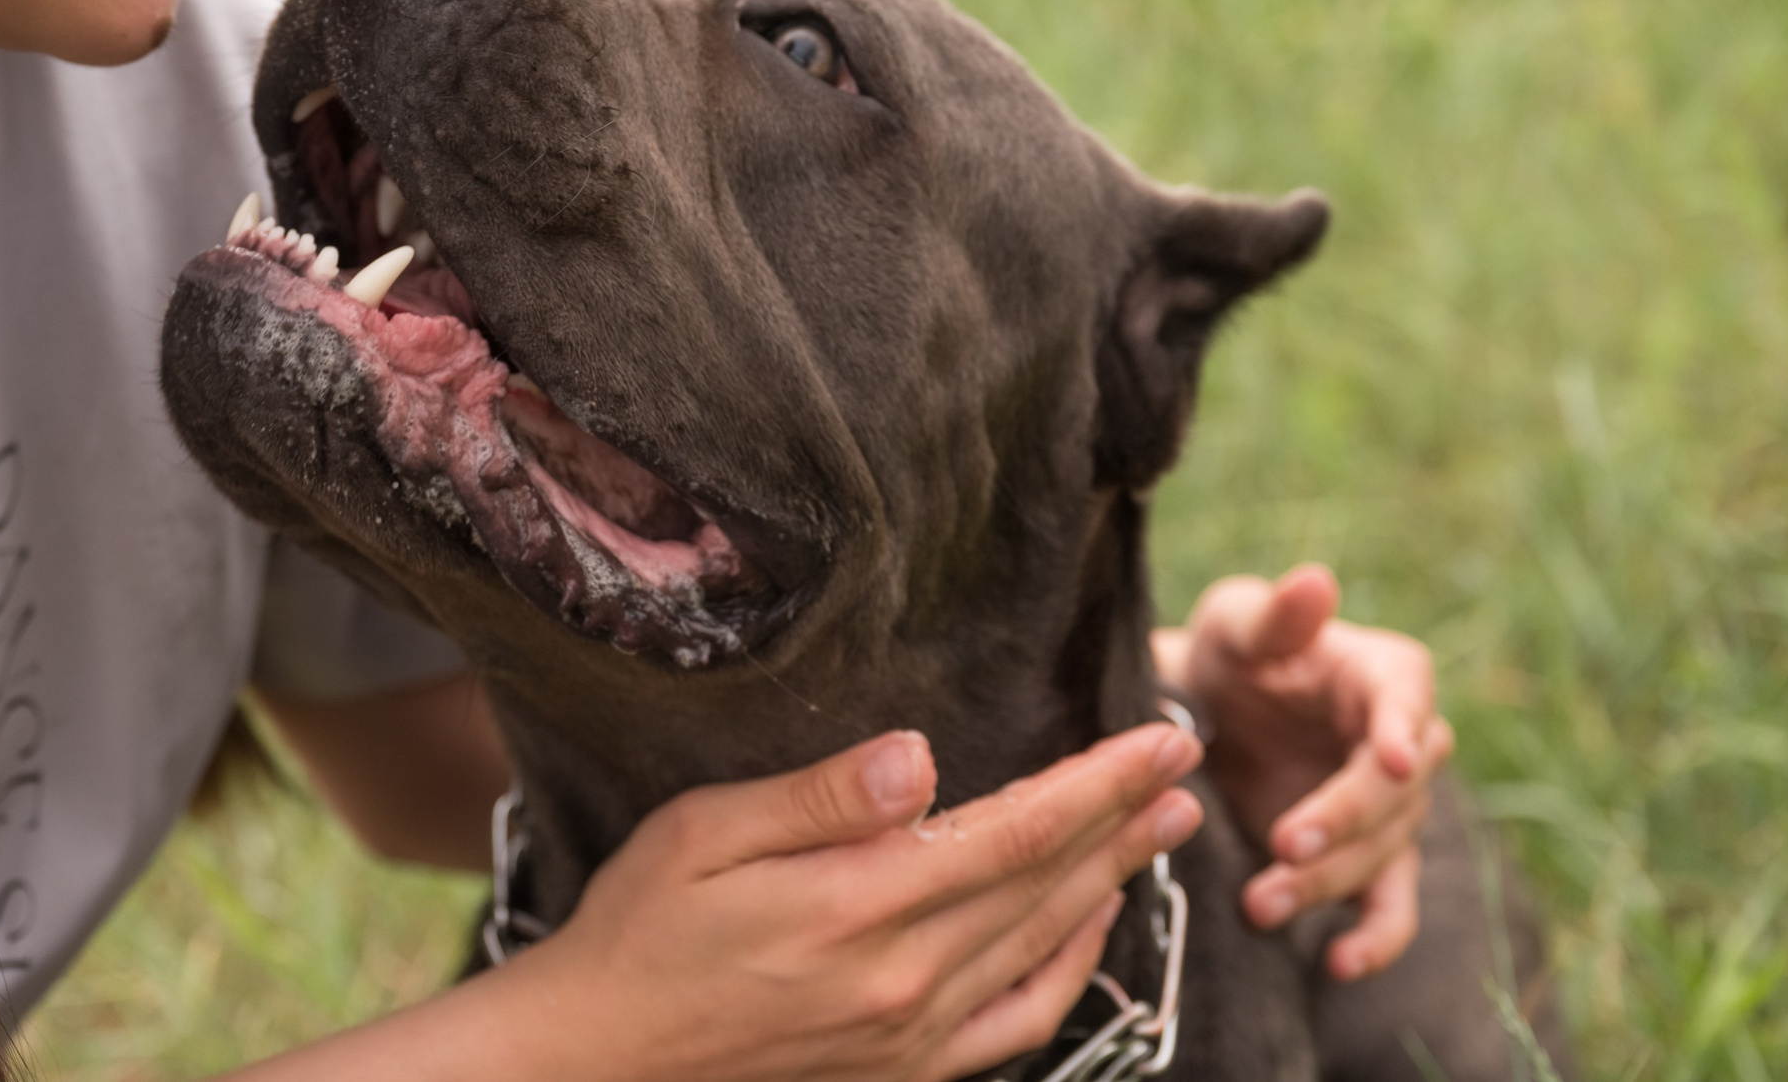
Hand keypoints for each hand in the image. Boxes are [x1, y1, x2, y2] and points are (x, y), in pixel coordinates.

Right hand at [509, 724, 1204, 1081]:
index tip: (1158, 738)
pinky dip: (1073, 969)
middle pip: (1048, 884)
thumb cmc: (640, 927)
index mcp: (858, 910)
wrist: (601, 1057)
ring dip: (1116, 879)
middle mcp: (903, 982)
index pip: (1015, 832)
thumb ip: (818, 799)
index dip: (1098, 783)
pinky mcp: (905, 1073)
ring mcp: (911, 1037)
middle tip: (1186, 756)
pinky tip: (1093, 922)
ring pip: (1046, 947)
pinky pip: (1020, 1022)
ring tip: (1166, 823)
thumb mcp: (702, 834)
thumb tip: (918, 755)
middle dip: (1127, 815)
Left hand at [1152, 565, 1452, 980]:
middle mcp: (1406, 744)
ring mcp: (1393, 811)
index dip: (1400, 730)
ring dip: (1326, 883)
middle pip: (1393, 791)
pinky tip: (1337, 963)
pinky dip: (1372, 939)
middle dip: (1341, 820)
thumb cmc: (1233, 654)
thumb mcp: (1237, 622)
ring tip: (1258, 903)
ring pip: (1381, 854)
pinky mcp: (1369, 862)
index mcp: (1386, 675)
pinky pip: (1389, 907)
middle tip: (1282, 842)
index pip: (1406, 700)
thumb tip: (1315, 583)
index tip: (1390, 759)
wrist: (1210, 716)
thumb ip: (1275, 613)